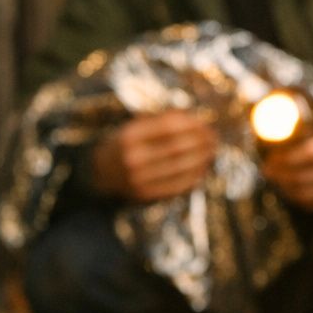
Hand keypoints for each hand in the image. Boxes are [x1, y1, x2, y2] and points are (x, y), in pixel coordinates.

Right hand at [91, 110, 217, 202]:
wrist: (98, 173)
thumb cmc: (123, 145)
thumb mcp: (133, 127)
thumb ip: (159, 121)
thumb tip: (192, 118)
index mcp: (129, 136)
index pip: (168, 127)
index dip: (191, 124)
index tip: (205, 123)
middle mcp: (132, 158)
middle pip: (176, 147)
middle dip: (200, 141)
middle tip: (213, 137)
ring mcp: (138, 178)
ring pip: (179, 167)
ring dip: (201, 158)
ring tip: (211, 151)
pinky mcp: (144, 194)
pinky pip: (175, 185)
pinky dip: (192, 176)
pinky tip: (201, 168)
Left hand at [261, 124, 312, 210]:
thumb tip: (281, 139)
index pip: (307, 155)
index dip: (284, 158)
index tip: (271, 158)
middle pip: (302, 177)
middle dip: (279, 175)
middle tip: (268, 170)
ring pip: (305, 194)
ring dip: (285, 188)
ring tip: (276, 180)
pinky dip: (297, 198)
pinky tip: (290, 190)